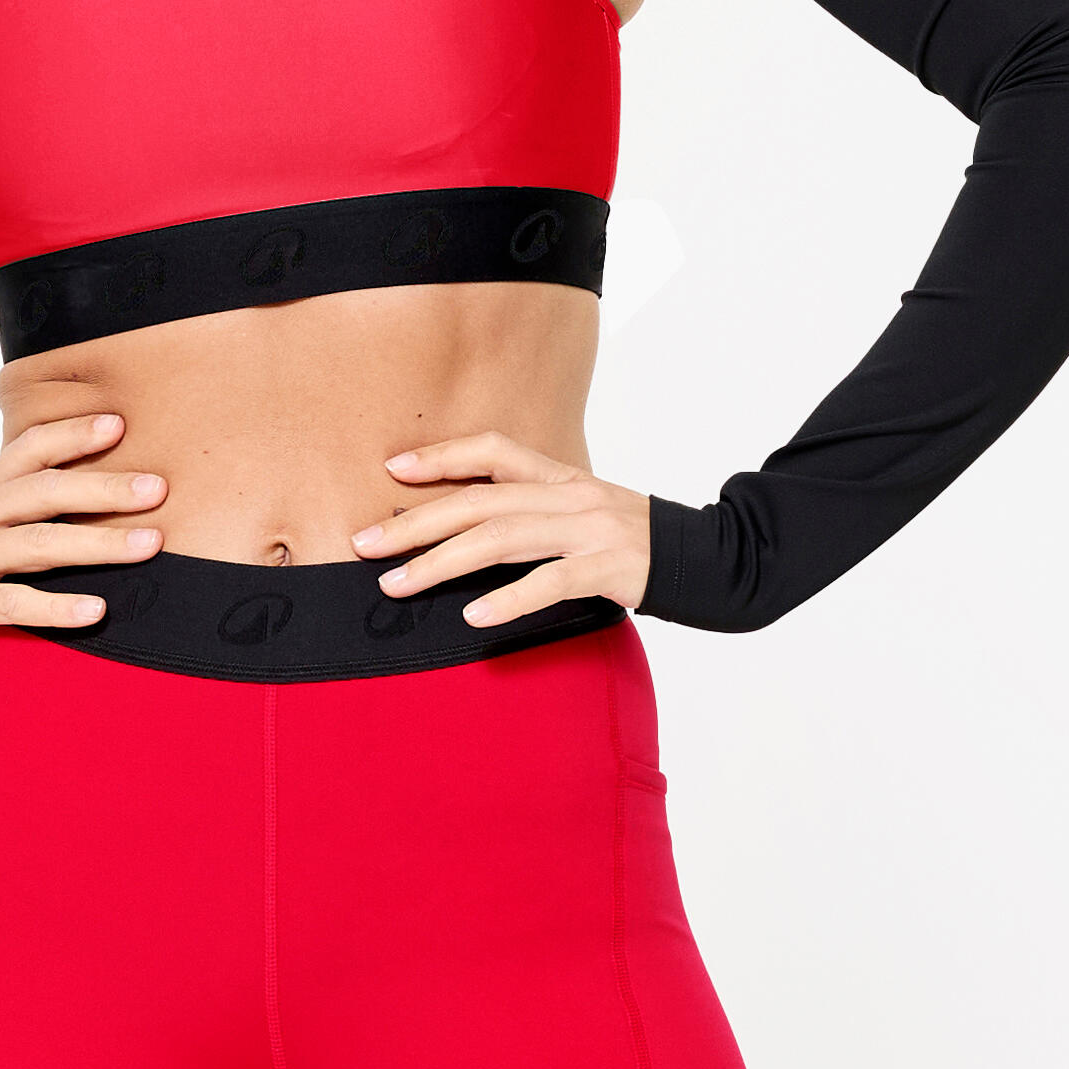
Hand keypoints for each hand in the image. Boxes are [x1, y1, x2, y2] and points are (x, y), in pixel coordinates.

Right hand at [0, 412, 166, 634]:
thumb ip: (35, 488)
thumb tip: (116, 466)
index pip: (30, 450)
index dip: (72, 435)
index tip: (119, 425)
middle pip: (42, 494)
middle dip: (103, 488)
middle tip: (156, 488)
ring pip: (36, 546)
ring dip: (98, 544)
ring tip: (149, 544)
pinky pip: (15, 604)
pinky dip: (57, 608)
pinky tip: (96, 610)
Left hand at [352, 432, 652, 630]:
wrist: (703, 559)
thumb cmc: (630, 542)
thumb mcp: (580, 512)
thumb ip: (532, 513)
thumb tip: (466, 532)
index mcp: (560, 477)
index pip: (492, 451)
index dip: (441, 457)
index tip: (392, 469)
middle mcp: (570, 496)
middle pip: (479, 501)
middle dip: (416, 523)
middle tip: (365, 545)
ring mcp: (590, 530)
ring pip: (502, 538)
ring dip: (441, 562)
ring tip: (398, 584)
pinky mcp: (609, 568)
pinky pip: (549, 582)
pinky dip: (508, 600)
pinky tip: (472, 616)